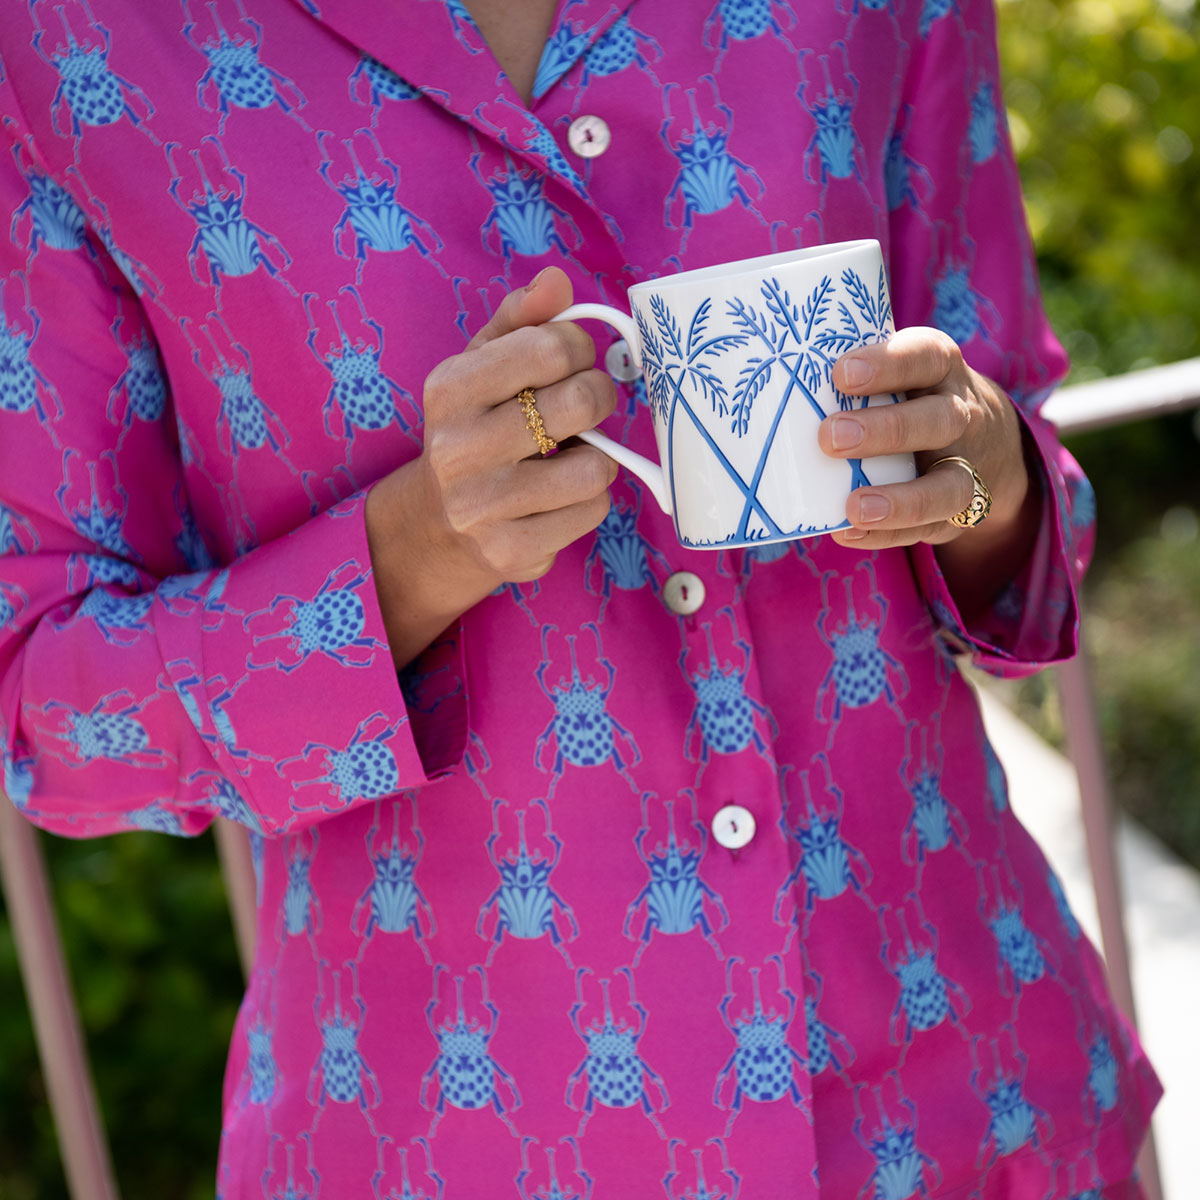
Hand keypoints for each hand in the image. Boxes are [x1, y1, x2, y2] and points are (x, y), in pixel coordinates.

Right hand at [365, 267, 617, 666]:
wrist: (436, 526)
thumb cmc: (473, 430)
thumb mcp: (480, 368)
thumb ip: (520, 321)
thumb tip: (557, 279)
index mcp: (450, 390)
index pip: (550, 347)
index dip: (579, 348)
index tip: (572, 360)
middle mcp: (460, 448)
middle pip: (581, 403)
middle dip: (599, 397)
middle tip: (587, 406)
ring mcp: (484, 506)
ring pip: (596, 467)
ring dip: (597, 457)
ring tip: (570, 455)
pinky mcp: (511, 551)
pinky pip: (591, 513)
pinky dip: (588, 500)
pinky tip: (560, 496)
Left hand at [818, 327, 1040, 612]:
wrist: (987, 444)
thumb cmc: (911, 399)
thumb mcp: (898, 374)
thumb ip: (848, 378)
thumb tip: (762, 384)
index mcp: (941, 370)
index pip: (925, 356)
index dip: (888, 364)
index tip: (840, 373)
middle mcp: (963, 415)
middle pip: (939, 420)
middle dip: (886, 430)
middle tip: (830, 437)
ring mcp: (968, 468)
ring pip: (949, 486)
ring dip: (901, 499)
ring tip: (853, 506)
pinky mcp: (959, 514)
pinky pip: (930, 528)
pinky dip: (888, 535)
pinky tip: (848, 533)